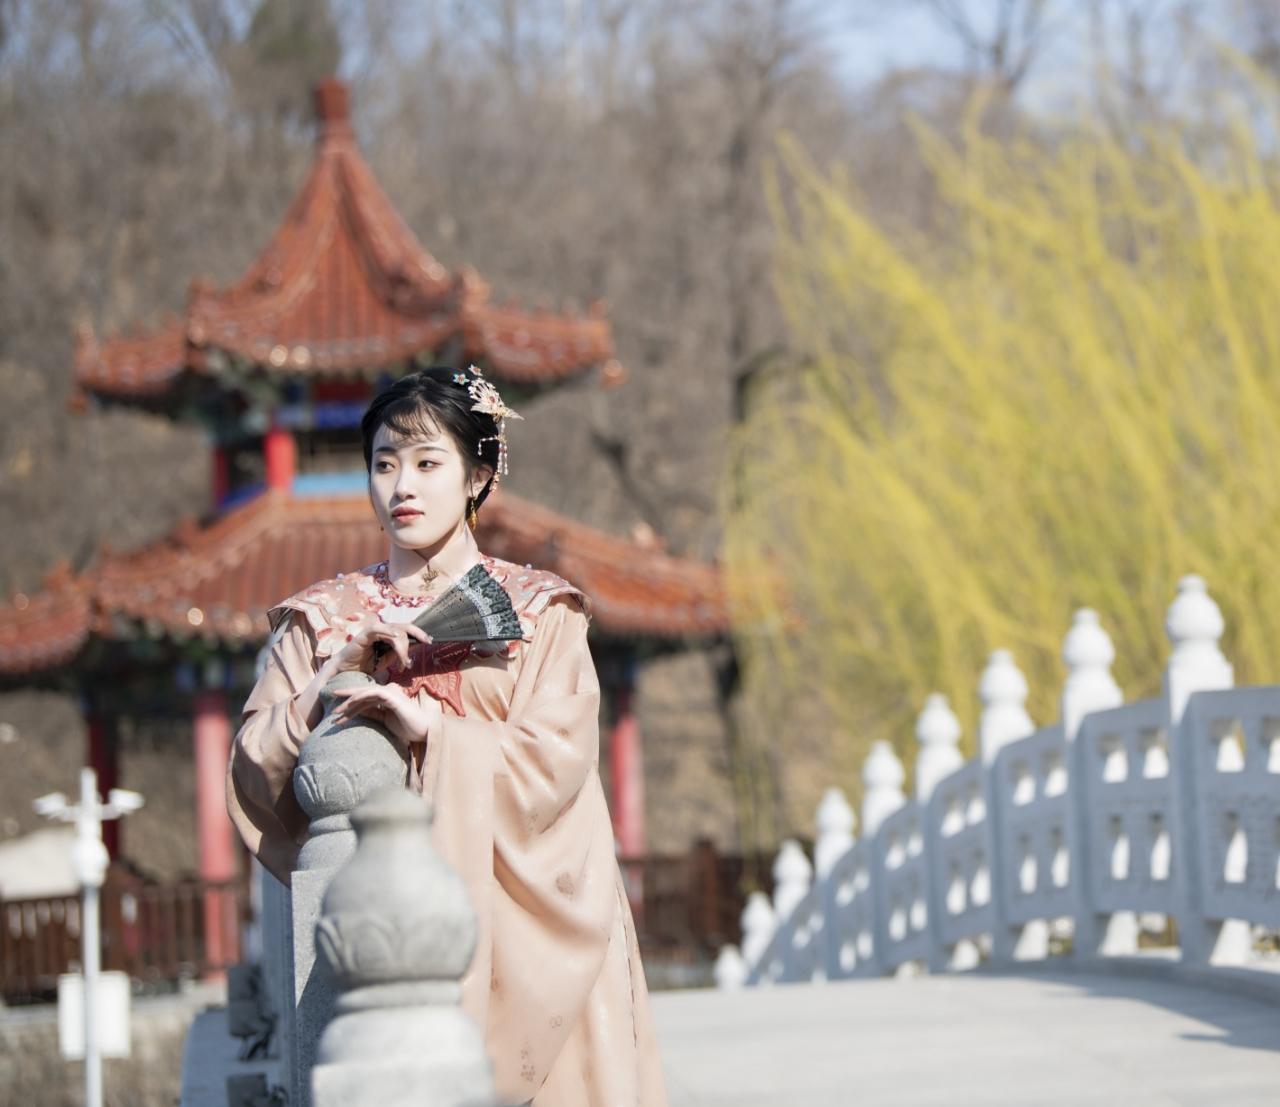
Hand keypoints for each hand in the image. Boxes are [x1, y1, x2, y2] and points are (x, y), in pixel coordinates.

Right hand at [327, 618, 431, 675]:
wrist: (348, 672)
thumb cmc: (367, 666)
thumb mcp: (388, 660)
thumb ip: (400, 652)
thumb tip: (417, 646)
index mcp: (389, 635)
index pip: (407, 630)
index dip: (419, 633)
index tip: (429, 641)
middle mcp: (383, 630)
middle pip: (404, 627)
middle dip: (418, 633)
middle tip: (427, 642)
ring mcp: (374, 631)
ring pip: (395, 632)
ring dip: (402, 649)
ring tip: (403, 664)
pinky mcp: (364, 634)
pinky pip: (378, 629)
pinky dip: (387, 632)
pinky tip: (394, 636)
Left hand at [328, 681, 442, 748]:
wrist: (425, 731)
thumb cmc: (408, 727)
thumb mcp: (385, 721)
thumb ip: (373, 714)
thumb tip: (357, 711)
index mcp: (386, 698)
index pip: (365, 699)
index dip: (350, 706)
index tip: (337, 715)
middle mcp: (388, 692)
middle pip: (362, 693)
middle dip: (346, 699)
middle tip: (331, 705)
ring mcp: (390, 692)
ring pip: (365, 692)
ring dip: (350, 700)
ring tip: (337, 710)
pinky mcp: (392, 696)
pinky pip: (373, 694)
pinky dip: (361, 697)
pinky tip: (350, 702)